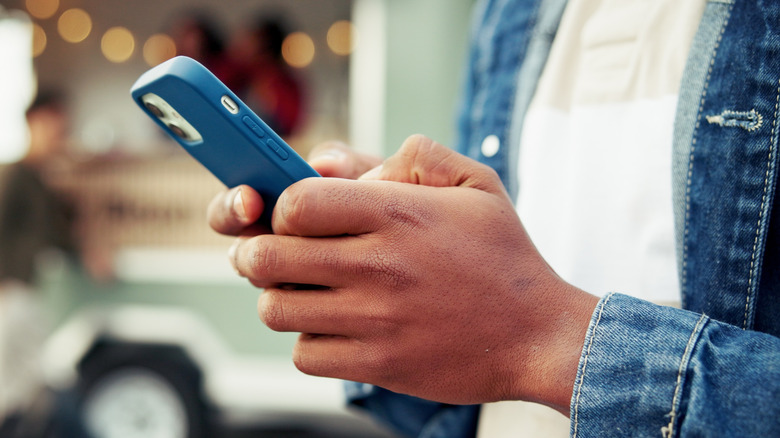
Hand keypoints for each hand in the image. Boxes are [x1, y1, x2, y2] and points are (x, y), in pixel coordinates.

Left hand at [220, 135, 597, 411]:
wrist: (539, 335)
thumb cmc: (502, 255)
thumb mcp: (473, 184)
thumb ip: (410, 155)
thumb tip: (326, 161)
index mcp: (398, 213)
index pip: (295, 202)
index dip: (279, 206)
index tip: (291, 215)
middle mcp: (380, 265)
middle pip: (267, 257)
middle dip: (255, 253)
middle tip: (268, 253)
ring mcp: (377, 319)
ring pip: (276, 308)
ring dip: (278, 297)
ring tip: (302, 290)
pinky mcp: (379, 364)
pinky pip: (306, 354)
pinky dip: (309, 341)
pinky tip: (333, 327)